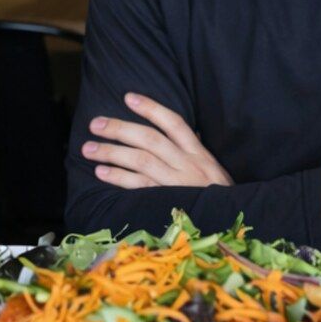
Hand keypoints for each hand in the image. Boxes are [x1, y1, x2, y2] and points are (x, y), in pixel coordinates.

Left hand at [82, 92, 232, 189]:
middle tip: (96, 124)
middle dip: (120, 129)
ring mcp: (177, 184)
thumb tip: (176, 132)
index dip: (151, 108)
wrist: (232, 224)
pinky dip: (118, 177)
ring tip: (88, 148)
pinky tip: (101, 172)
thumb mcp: (214, 172)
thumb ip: (195, 153)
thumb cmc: (220, 199)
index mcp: (200, 154)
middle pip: (150, 139)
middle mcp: (188, 165)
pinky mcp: (166, 203)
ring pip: (141, 161)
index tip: (128, 97)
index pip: (175, 123)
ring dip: (112, 152)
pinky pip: (138, 186)